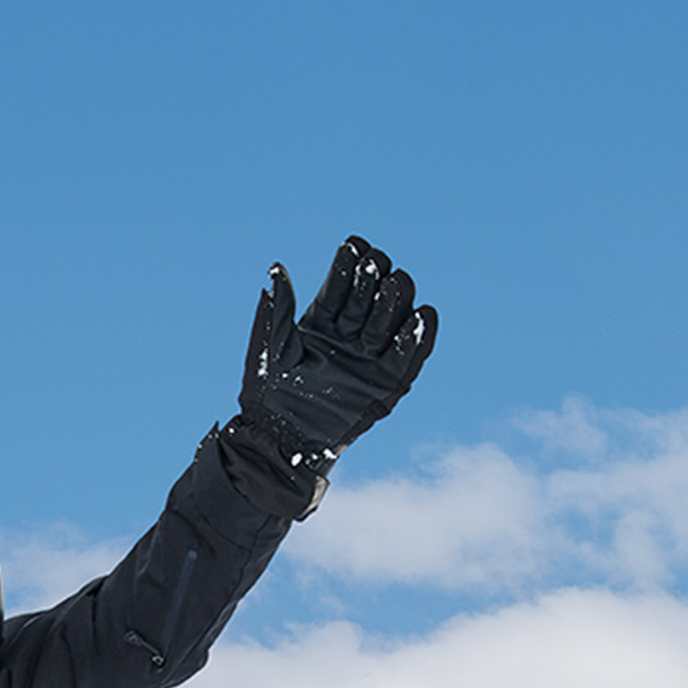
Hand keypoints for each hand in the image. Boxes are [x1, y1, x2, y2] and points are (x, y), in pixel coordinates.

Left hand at [239, 236, 437, 473]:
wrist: (279, 440)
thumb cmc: (267, 397)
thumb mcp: (268, 349)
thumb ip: (277, 310)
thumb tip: (275, 270)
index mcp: (322, 320)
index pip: (342, 281)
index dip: (350, 262)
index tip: (353, 248)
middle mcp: (350, 333)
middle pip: (373, 292)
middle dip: (376, 276)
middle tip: (371, 270)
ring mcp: (370, 355)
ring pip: (394, 315)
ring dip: (396, 297)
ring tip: (391, 285)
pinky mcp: (388, 381)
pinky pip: (411, 354)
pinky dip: (420, 335)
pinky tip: (421, 316)